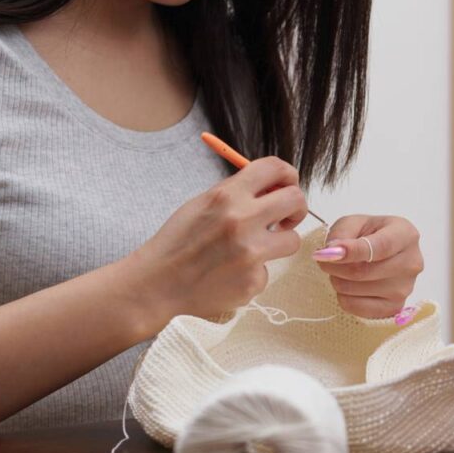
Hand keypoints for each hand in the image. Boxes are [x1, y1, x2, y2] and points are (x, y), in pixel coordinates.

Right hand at [124, 157, 306, 321]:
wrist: (157, 284)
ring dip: (278, 243)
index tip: (287, 185)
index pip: (275, 168)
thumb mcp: (202, 204)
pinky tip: (230, 274)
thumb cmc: (178, 242)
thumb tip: (273, 186)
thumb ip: (238, 192)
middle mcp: (243, 221)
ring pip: (292, 241)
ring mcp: (251, 254)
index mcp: (227, 196)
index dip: (287, 174)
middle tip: (285, 218)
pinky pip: (268, 271)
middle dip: (296, 208)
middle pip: (296, 200)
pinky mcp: (253, 282)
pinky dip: (253, 272)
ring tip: (250, 249)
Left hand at [313, 215, 423, 318]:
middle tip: (324, 260)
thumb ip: (342, 233)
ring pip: (356, 289)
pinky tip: (349, 286)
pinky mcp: (395, 308)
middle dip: (335, 266)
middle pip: (364, 272)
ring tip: (340, 271)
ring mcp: (405, 288)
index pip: (381, 247)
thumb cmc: (370, 235)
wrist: (383, 253)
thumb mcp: (354, 223)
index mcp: (406, 235)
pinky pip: (357, 307)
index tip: (328, 253)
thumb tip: (331, 253)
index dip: (352, 251)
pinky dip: (344, 297)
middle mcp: (411, 263)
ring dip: (337, 280)